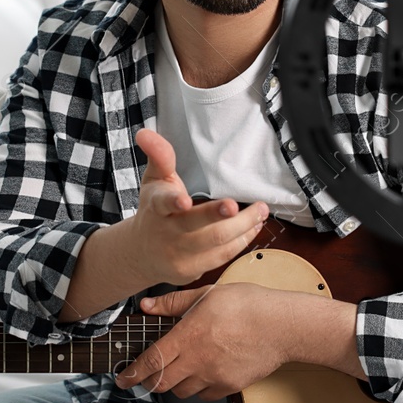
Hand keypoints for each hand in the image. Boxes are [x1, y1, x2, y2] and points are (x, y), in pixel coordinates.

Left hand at [114, 282, 290, 399]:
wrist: (282, 325)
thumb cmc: (248, 305)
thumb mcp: (207, 294)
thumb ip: (173, 303)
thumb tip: (147, 306)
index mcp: (188, 335)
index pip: (151, 360)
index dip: (132, 373)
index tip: (122, 379)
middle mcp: (198, 359)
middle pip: (162, 382)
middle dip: (151, 381)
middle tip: (149, 376)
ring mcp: (214, 376)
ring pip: (182, 392)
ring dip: (176, 384)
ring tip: (182, 369)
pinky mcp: (229, 386)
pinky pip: (205, 395)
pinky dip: (199, 388)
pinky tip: (205, 373)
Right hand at [127, 127, 269, 284]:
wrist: (142, 253)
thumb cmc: (155, 211)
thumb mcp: (154, 181)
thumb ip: (159, 157)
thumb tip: (145, 133)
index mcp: (156, 207)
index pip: (163, 202)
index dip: (174, 201)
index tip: (185, 200)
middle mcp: (166, 233)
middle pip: (196, 226)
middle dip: (220, 216)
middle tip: (242, 205)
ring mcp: (179, 255)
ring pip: (216, 242)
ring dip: (243, 226)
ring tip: (260, 210)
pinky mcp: (193, 270)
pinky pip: (222, 256)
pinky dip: (242, 240)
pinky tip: (254, 226)